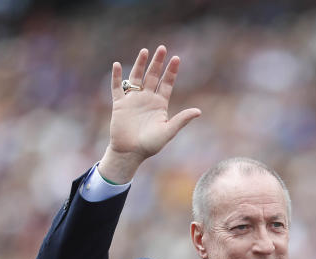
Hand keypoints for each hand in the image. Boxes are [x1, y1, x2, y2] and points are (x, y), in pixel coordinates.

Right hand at [99, 45, 201, 183]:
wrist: (130, 153)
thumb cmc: (150, 145)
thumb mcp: (168, 131)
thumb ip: (181, 120)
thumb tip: (198, 111)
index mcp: (159, 104)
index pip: (166, 83)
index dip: (171, 71)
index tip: (176, 58)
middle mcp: (147, 99)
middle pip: (153, 76)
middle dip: (158, 62)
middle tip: (162, 48)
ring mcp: (133, 100)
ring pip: (136, 77)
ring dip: (140, 64)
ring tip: (145, 51)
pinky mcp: (120, 104)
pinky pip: (117, 88)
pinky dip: (117, 77)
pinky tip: (116, 65)